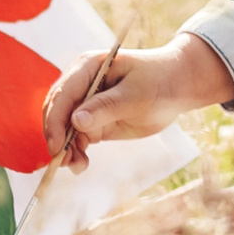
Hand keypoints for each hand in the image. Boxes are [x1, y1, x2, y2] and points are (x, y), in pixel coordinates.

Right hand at [41, 35, 233, 172]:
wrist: (177, 86)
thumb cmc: (159, 81)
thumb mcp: (136, 95)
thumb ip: (106, 107)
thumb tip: (76, 122)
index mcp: (88, 67)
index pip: (63, 94)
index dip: (56, 120)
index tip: (58, 145)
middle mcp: (81, 84)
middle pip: (57, 112)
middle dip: (58, 137)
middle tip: (64, 161)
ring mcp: (86, 103)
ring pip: (65, 129)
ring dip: (66, 149)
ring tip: (78, 166)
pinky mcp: (94, 121)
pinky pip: (77, 138)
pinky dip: (76, 152)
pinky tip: (81, 164)